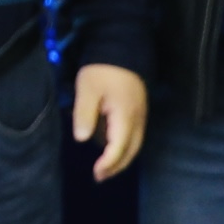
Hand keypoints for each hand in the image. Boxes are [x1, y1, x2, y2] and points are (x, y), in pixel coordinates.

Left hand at [71, 62, 150, 181]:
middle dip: (117, 166)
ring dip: (122, 158)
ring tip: (105, 167)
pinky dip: (125, 146)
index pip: (119, 147)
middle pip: (131, 150)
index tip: (96, 173)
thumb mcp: (87, 89)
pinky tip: (112, 148)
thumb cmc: (101, 69)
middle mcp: (137, 119)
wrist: (122, 47)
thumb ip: (84, 115)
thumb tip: (82, 139)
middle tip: (100, 177)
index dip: (108, 163)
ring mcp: (141, 114)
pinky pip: (135, 135)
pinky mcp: (139, 109)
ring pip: (135, 144)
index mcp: (125, 115)